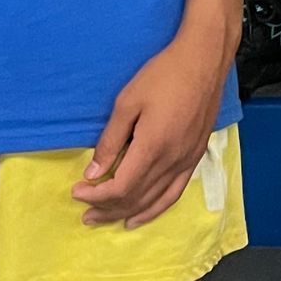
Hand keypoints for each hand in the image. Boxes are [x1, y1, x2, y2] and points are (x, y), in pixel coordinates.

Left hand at [74, 31, 229, 227]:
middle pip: (135, 198)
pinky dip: (156, 208)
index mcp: (152, 147)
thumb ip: (110, 140)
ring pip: (154, 200)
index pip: (120, 187)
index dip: (95, 195)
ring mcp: (186, 161)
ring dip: (128, 214)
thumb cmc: (163, 75)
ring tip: (106, 220)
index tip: (77, 191)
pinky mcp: (195, 157)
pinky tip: (141, 215)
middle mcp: (171, 160)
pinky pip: (174, 193)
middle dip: (106, 209)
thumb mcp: (127, 102)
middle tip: (84, 212)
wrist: (204, 60)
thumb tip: (93, 172)